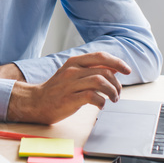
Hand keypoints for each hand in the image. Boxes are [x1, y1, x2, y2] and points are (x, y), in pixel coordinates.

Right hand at [6, 52, 130, 123]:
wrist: (36, 102)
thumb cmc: (57, 90)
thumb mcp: (74, 74)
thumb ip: (92, 69)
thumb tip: (115, 67)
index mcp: (74, 62)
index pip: (101, 56)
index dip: (117, 62)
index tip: (127, 70)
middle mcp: (72, 70)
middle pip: (104, 71)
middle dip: (116, 83)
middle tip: (117, 93)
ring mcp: (70, 84)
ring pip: (100, 82)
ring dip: (112, 92)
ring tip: (113, 99)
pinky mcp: (69, 99)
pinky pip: (92, 96)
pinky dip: (101, 101)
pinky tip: (101, 105)